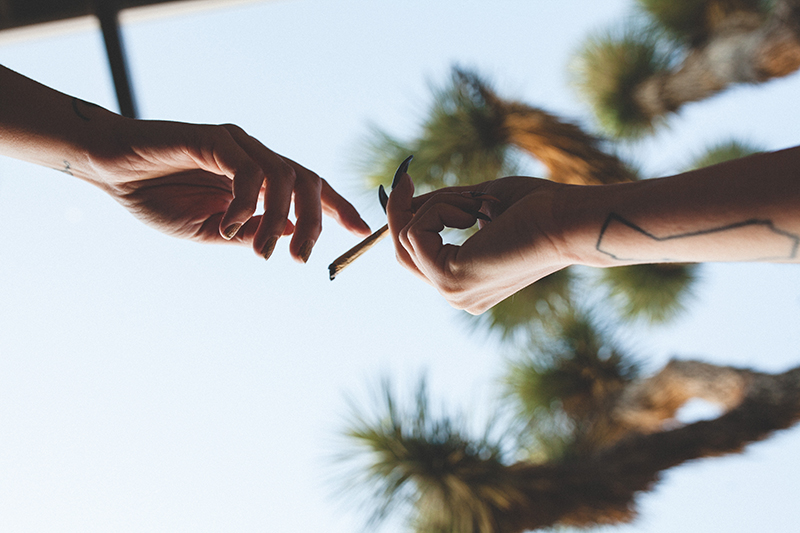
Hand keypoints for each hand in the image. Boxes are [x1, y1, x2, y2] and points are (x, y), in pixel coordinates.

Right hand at [91, 118, 370, 260]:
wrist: (112, 171)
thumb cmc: (158, 198)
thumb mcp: (211, 230)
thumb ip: (250, 232)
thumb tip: (289, 238)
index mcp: (258, 177)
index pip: (310, 187)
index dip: (337, 207)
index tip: (359, 232)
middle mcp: (255, 156)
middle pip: (307, 181)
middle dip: (316, 221)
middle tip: (303, 259)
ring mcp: (238, 145)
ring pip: (284, 176)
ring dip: (280, 219)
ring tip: (265, 251)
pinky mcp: (217, 138)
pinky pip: (249, 170)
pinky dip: (248, 203)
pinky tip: (230, 226)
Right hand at [387, 173, 570, 313]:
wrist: (568, 222)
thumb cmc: (539, 208)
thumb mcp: (478, 203)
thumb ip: (442, 207)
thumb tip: (405, 201)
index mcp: (468, 283)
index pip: (418, 255)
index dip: (406, 219)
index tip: (404, 183)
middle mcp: (457, 295)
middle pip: (402, 253)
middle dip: (399, 211)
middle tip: (403, 177)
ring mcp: (453, 292)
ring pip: (408, 238)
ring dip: (437, 205)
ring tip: (476, 201)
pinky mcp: (451, 279)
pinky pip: (418, 232)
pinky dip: (441, 208)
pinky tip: (475, 209)